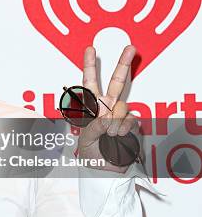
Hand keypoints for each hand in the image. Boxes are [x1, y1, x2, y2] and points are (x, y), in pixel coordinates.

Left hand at [77, 45, 138, 172]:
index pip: (89, 83)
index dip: (89, 66)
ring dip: (114, 122)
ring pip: (121, 106)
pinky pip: (130, 120)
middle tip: (131, 47)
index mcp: (91, 107)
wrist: (104, 169)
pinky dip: (123, 129)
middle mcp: (106, 107)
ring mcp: (120, 114)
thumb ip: (94, 126)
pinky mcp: (131, 124)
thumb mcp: (84, 138)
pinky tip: (117, 137)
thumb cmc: (90, 152)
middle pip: (117, 82)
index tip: (90, 49)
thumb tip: (107, 116)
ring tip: (108, 135)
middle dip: (123, 64)